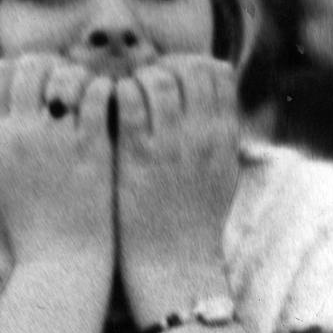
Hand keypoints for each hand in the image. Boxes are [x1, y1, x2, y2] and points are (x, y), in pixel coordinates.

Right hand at [0, 54, 113, 264]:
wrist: (61, 256)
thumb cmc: (34, 222)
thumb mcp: (3, 174)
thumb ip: (6, 136)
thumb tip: (11, 104)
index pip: (1, 72)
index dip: (23, 66)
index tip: (41, 78)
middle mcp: (24, 131)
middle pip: (32, 65)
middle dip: (52, 64)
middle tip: (71, 79)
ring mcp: (58, 138)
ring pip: (64, 75)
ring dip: (80, 75)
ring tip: (92, 91)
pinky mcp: (92, 147)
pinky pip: (97, 94)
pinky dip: (104, 89)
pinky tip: (112, 101)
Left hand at [116, 54, 239, 325]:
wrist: (174, 266)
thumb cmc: (193, 224)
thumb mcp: (221, 175)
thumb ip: (218, 136)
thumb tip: (213, 105)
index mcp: (225, 138)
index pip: (217, 74)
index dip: (191, 65)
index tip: (171, 77)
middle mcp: (203, 135)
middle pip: (189, 68)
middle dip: (163, 66)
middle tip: (141, 80)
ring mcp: (172, 144)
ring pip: (158, 78)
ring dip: (137, 78)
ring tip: (123, 94)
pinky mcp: (138, 156)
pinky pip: (129, 100)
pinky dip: (117, 94)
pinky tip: (107, 108)